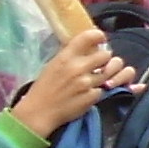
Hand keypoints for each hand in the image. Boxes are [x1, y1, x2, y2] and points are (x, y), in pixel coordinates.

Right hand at [13, 28, 132, 137]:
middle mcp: (77, 67)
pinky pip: (103, 89)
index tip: (101, 39)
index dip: (99, 36)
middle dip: (104, 59)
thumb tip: (88, 46)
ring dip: (105, 75)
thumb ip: (70, 55)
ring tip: (95, 78)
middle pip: (106, 55)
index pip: (88, 37)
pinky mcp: (92, 97)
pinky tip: (88, 93)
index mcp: (65, 57)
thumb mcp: (53, 64)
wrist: (39, 112)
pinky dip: (98, 91)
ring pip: (108, 72)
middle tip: (99, 64)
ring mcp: (86, 83)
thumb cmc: (45, 87)